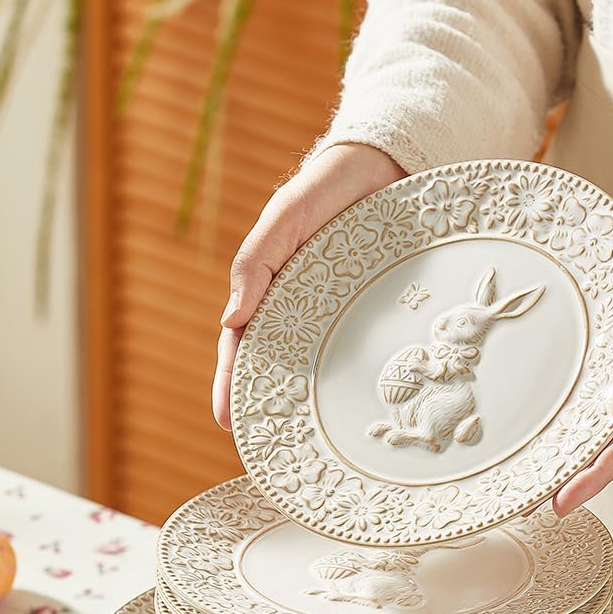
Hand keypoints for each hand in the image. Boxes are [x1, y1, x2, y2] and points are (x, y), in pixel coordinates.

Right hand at [213, 143, 405, 427]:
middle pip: (279, 367)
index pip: (242, 347)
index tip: (226, 422)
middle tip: (265, 448)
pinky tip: (361, 406)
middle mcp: (302, 311)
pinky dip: (356, 380)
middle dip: (269, 407)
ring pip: (320, 366)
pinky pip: (363, 351)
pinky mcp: (375, 313)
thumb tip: (229, 321)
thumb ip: (255, 263)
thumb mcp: (284, 218)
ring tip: (311, 442)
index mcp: (270, 293)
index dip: (231, 384)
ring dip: (313, 403)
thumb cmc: (326, 189)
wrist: (386, 164)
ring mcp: (339, 315)